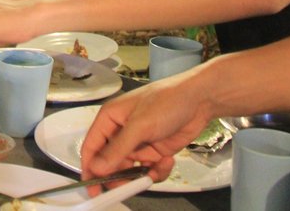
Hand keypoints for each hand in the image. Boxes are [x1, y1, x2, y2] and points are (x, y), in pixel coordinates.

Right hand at [79, 71, 210, 189]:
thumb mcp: (140, 125)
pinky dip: (157, 171)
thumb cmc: (166, 102)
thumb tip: (97, 168)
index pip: (92, 147)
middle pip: (109, 163)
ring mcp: (138, 144)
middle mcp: (121, 133)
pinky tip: (167, 161)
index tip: (92, 187)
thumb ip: (118, 148)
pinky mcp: (154, 152)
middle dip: (118, 176)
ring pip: (129, 170)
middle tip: (126, 188)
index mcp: (110, 119)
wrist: (199, 100)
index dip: (89, 168)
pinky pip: (148, 171)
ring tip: (153, 171)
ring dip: (139, 175)